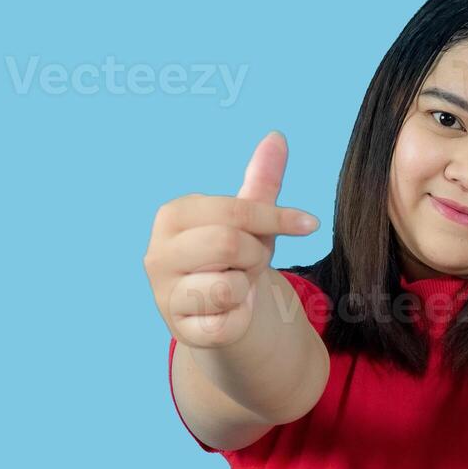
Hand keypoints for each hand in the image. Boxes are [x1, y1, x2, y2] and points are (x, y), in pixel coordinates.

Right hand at [143, 131, 319, 348]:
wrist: (222, 311)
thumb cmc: (235, 258)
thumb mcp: (250, 219)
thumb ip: (262, 180)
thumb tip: (277, 137)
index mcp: (172, 216)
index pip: (233, 211)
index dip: (277, 218)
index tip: (309, 223)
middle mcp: (157, 254)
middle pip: (227, 245)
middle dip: (254, 255)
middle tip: (252, 262)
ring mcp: (164, 296)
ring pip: (227, 287)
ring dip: (245, 288)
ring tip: (236, 285)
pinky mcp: (180, 332)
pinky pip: (229, 323)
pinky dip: (242, 318)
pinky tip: (232, 313)